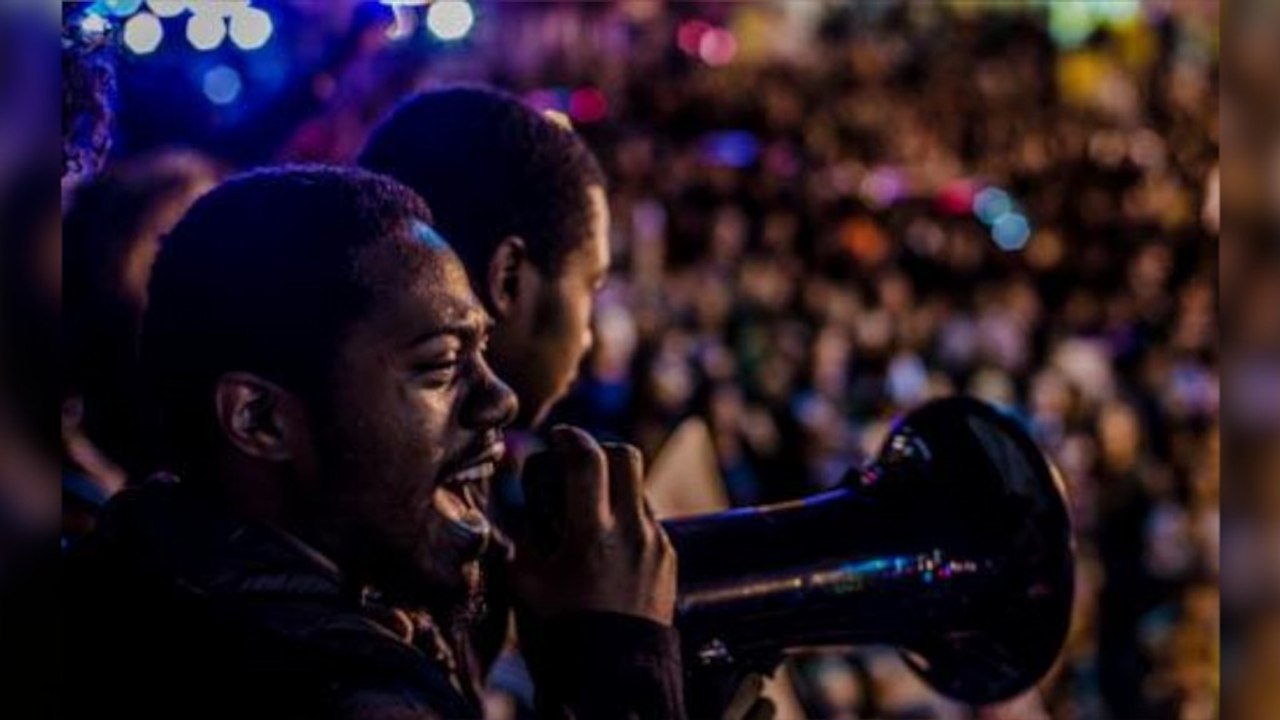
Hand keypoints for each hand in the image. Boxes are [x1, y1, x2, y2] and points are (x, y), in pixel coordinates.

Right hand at [513, 425, 675, 624]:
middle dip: (600, 450)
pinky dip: (628, 518)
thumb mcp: (526, 585)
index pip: (588, 458)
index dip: (570, 437)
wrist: (615, 677)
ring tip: (590, 510)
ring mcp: (656, 544)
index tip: (558, 437)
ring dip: (615, 486)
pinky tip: (609, 542)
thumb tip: (518, 510)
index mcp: (592, 534)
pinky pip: (650, 521)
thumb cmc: (564, 635)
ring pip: (640, 488)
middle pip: (627, 456)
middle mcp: (631, 532)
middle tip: (578, 462)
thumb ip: (521, 540)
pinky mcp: (670, 560)